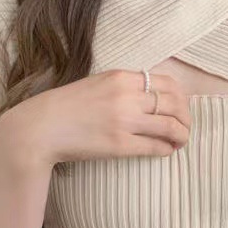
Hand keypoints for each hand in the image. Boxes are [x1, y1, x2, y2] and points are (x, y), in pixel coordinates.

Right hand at [3, 68, 191, 167]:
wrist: (41, 128)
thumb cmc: (67, 107)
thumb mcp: (98, 84)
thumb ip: (124, 87)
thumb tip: (151, 96)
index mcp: (122, 77)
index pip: (167, 83)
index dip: (181, 98)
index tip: (181, 109)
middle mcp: (126, 96)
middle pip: (175, 103)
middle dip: (186, 118)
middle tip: (185, 128)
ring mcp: (124, 121)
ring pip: (170, 126)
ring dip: (181, 135)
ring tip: (180, 142)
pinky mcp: (120, 144)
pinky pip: (155, 146)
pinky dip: (166, 149)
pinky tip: (166, 151)